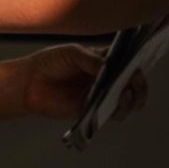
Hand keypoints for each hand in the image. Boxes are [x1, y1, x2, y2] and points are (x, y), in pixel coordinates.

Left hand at [0, 44, 147, 122]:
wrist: (29, 82)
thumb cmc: (50, 62)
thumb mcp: (72, 53)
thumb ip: (92, 60)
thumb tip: (108, 68)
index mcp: (103, 61)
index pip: (126, 62)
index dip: (136, 65)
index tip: (138, 66)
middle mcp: (104, 79)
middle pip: (131, 84)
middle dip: (139, 85)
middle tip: (136, 83)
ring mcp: (99, 95)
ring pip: (124, 101)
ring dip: (131, 100)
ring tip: (126, 95)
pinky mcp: (90, 111)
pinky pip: (109, 114)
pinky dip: (116, 111)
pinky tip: (114, 105)